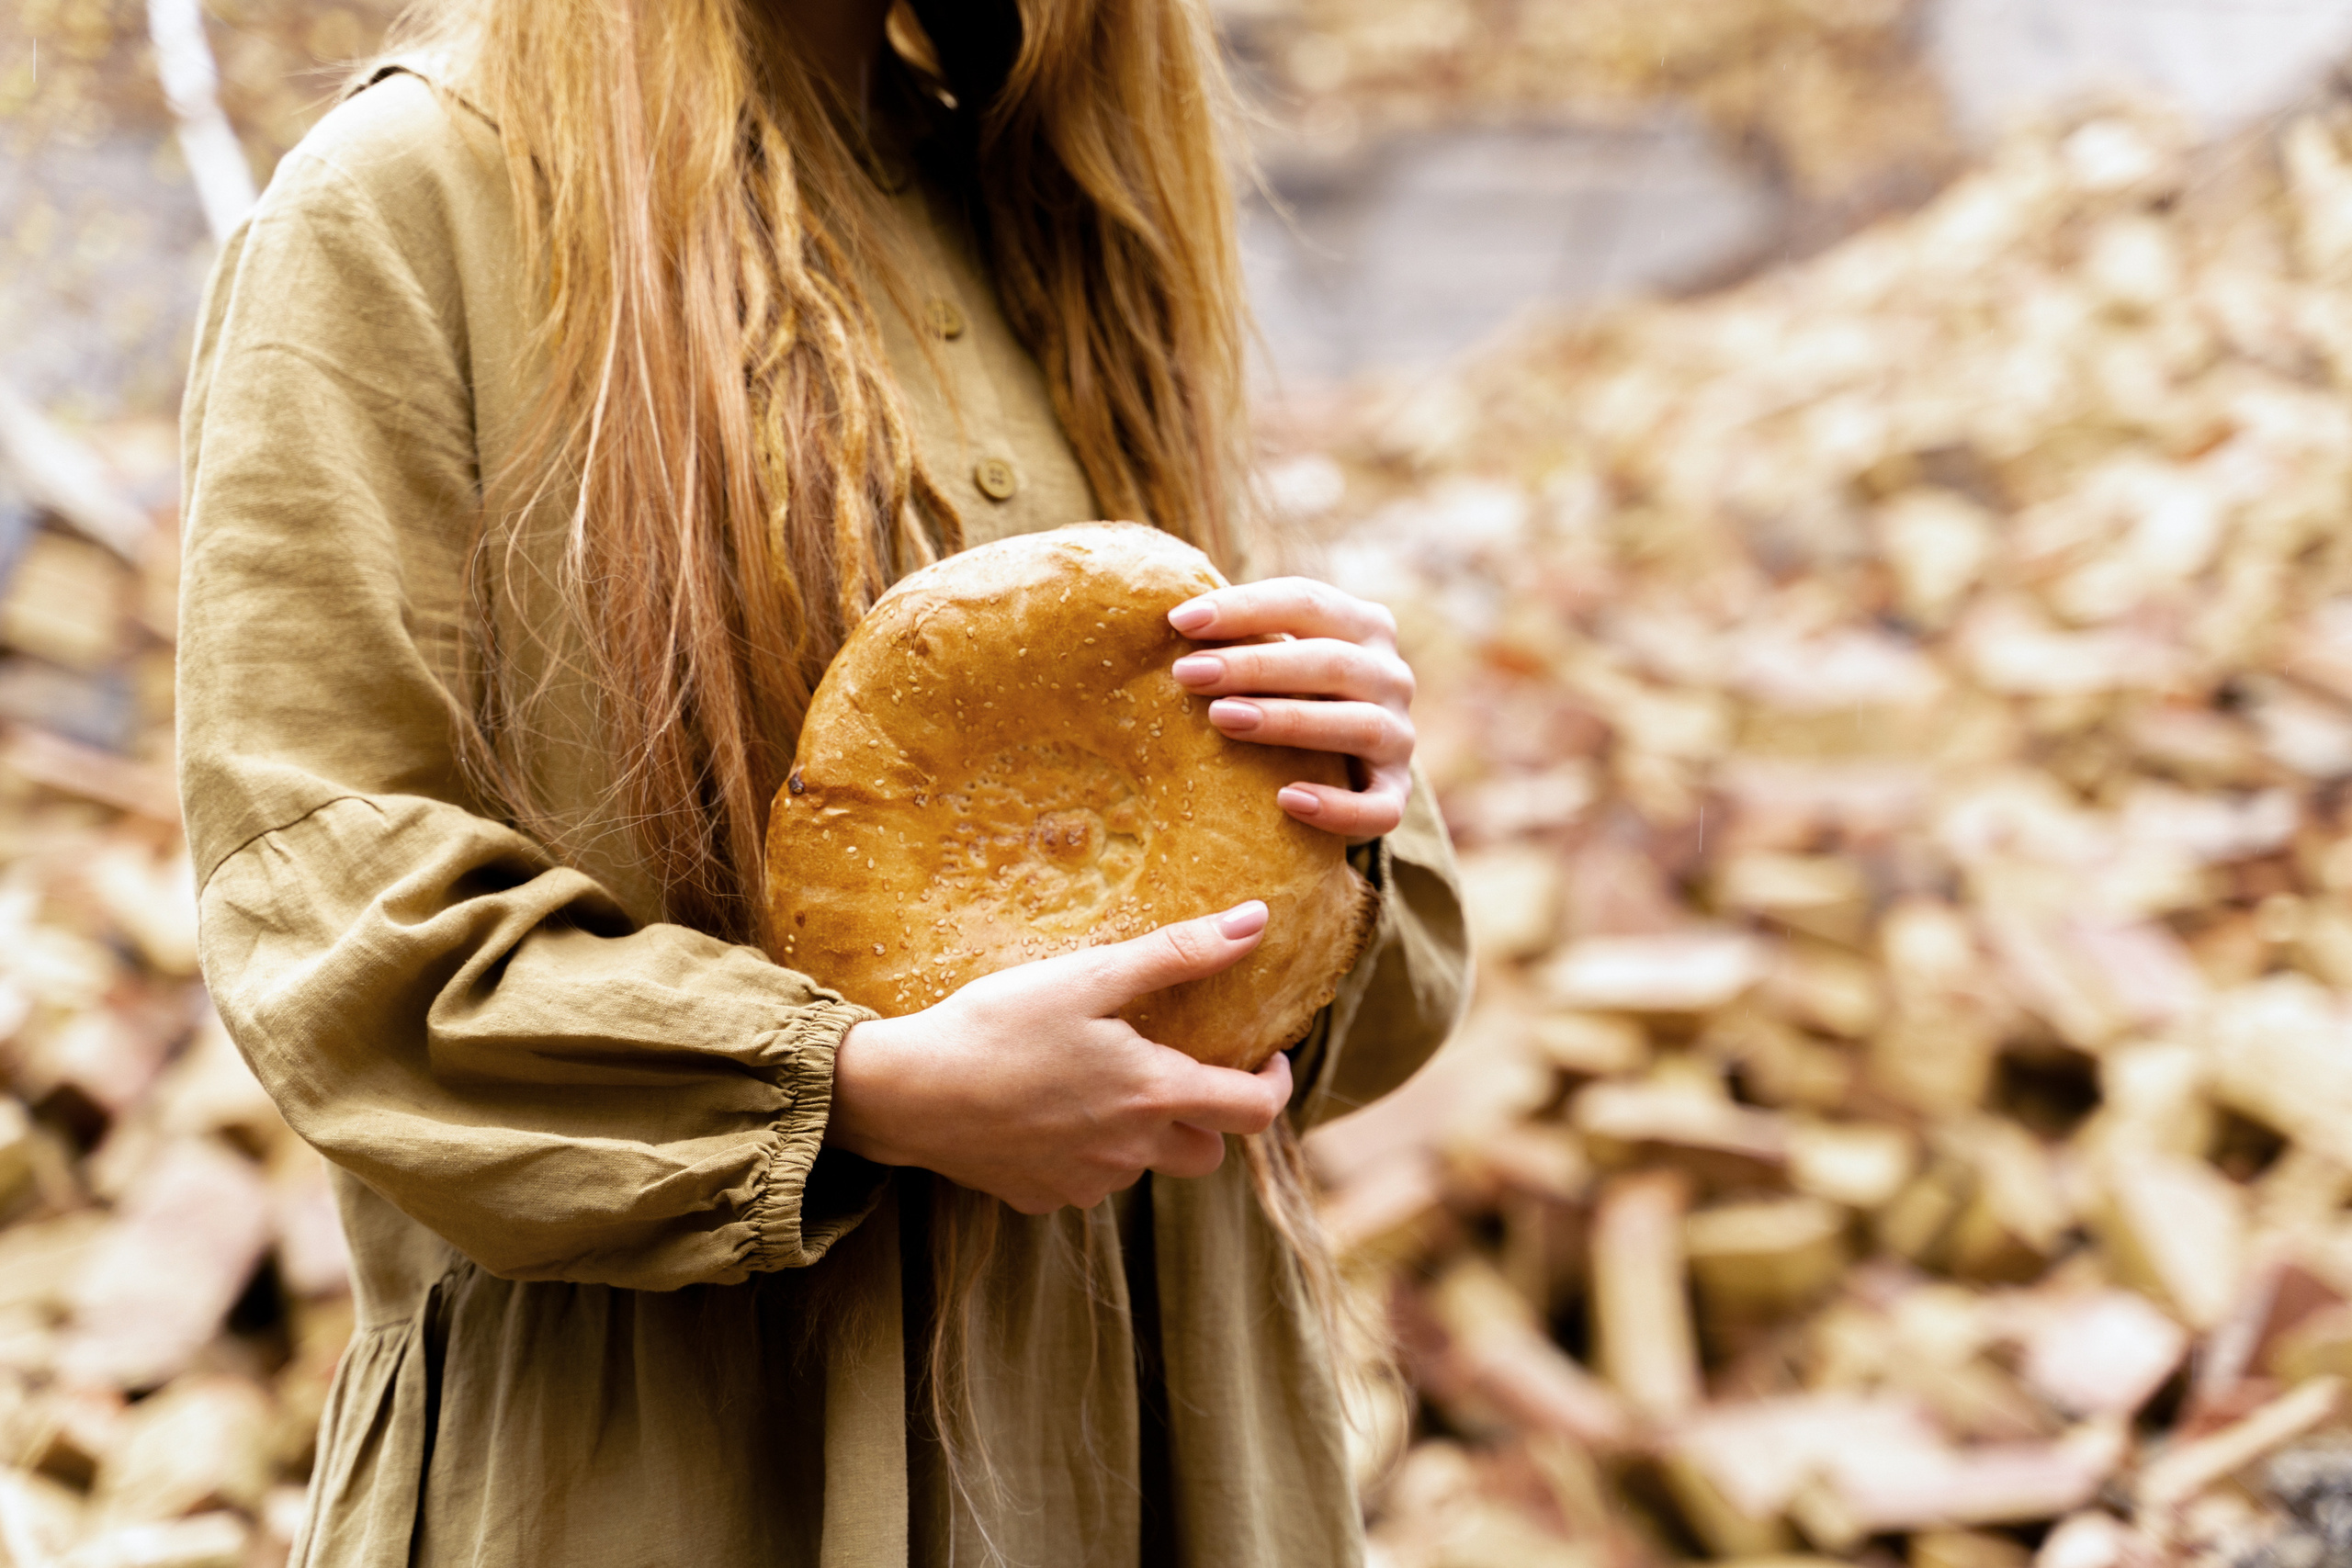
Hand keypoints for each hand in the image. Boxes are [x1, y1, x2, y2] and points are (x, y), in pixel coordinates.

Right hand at [824, 902, 1292, 1213]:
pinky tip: (1046, 1110)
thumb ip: (1178, 953)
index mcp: (1154, 1095)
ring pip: (1142, 1168)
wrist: (906, 1092)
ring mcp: (1083, 1183)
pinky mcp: (1037, 1198)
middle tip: (1179, 1070)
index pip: (1255, 1113)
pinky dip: (1083, 1152)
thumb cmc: (999, 1025)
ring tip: (1098, 1081)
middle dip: (1208, 1117)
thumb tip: (1256, 923)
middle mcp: (1130, 1153)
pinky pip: (1083, 1181)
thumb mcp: (1090, 975)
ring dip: (1142, 1135)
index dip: (1277, 1086)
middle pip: (1207, 1154)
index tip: (1270, 1058)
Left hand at [1168, 578, 1414, 843]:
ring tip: (1223, 719)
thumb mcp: (1282, 650)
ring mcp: (1400, 737)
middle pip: (1331, 662)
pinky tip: (1288, 801)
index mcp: (1365, 625)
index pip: (1307, 602)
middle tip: (1188, 673)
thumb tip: (1170, 620)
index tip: (1178, 621)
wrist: (1353, 758)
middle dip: (1255, 665)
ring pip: (1359, 726)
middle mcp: (1393, 676)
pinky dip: (1339, 807)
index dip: (1244, 608)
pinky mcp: (1397, 794)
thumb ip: (1246, 633)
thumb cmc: (1295, 689)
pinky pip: (1378, 808)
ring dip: (1289, 720)